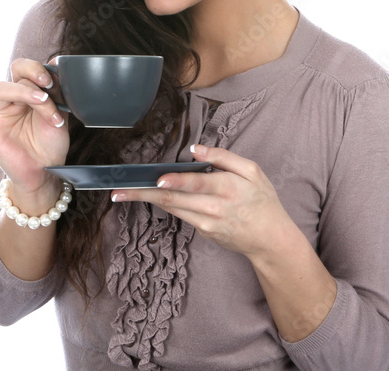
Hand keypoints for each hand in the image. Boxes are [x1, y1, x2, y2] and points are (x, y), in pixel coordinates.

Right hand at [0, 58, 69, 197]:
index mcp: (29, 94)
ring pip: (1, 89)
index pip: (27, 70)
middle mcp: (14, 101)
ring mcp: (0, 115)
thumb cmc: (51, 144)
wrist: (46, 171)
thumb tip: (54, 67)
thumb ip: (55, 94)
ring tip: (43, 103)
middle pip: (15, 75)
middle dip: (32, 75)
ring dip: (25, 92)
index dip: (38, 69)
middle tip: (47, 85)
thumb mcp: (60, 115)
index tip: (53, 79)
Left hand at [110, 144, 294, 259]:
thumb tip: (195, 148)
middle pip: (174, 200)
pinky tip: (151, 196)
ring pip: (171, 209)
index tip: (157, 180)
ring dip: (146, 201)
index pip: (197, 184)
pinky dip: (165, 204)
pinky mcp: (203, 233)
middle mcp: (214, 208)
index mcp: (228, 188)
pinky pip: (180, 215)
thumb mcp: (252, 171)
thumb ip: (224, 157)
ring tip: (123, 192)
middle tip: (118, 190)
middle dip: (144, 194)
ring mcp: (206, 224)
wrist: (270, 239)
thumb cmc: (262, 200)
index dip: (176, 182)